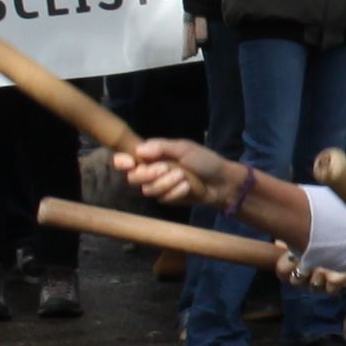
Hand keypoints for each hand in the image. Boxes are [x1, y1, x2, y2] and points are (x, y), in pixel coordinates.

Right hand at [118, 134, 240, 208]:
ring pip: (147, 190)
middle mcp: (151, 170)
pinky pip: (162, 198)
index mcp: (153, 155)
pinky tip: (187, 187)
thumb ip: (161, 147)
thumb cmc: (204, 160)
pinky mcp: (167, 199)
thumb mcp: (184, 148)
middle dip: (148, 174)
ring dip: (166, 183)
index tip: (127, 163)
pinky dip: (176, 192)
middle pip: (132, 177)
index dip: (122, 161)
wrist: (222, 182)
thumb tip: (138, 149)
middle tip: (165, 168)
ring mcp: (158, 186)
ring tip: (183, 177)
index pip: (128, 158)